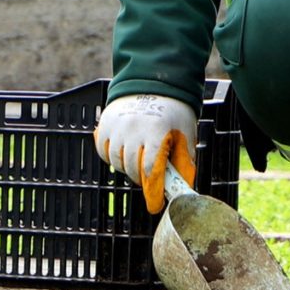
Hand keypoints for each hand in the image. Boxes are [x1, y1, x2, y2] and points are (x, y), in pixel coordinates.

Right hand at [93, 94, 198, 214]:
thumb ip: (184, 163)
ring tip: (139, 162)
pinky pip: (104, 152)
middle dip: (143, 180)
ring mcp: (115, 127)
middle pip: (133, 169)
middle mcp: (132, 129)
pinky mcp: (104, 125)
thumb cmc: (173, 113)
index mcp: (156, 132)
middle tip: (151, 179)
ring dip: (128, 169)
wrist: (153, 83)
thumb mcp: (185, 136)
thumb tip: (183, 190)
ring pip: (117, 163)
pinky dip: (114, 158)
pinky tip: (125, 152)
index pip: (150, 170)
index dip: (153, 192)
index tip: (155, 206)